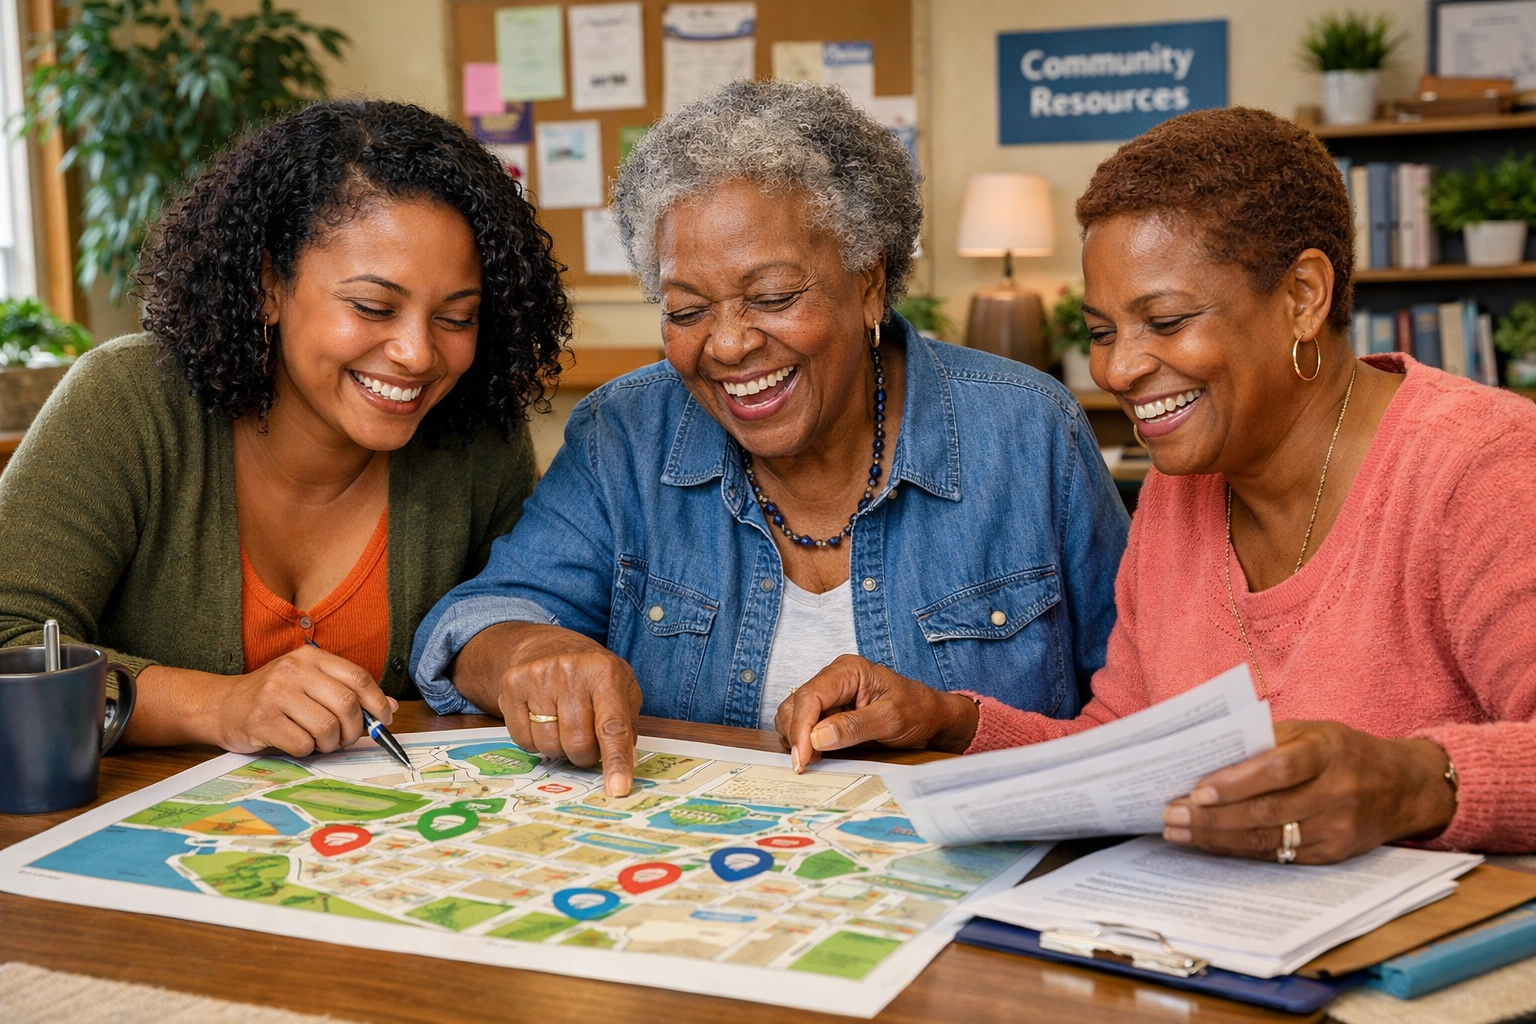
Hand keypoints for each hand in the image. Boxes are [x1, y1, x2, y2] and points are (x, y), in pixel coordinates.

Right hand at [207, 646, 396, 756]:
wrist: (222, 705)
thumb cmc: (274, 696)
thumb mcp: (310, 683)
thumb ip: (347, 691)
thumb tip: (390, 708)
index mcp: (310, 657)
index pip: (358, 677)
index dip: (377, 702)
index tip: (383, 720)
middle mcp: (293, 670)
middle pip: (346, 704)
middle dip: (354, 729)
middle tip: (346, 739)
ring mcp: (275, 693)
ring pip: (327, 727)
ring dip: (331, 743)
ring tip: (322, 742)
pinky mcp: (262, 719)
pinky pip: (303, 744)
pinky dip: (308, 751)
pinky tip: (299, 744)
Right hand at [462, 623, 641, 796]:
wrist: (546, 645)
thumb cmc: (591, 674)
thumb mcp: (621, 688)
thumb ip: (626, 725)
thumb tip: (624, 764)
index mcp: (605, 672)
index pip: (612, 726)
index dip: (615, 761)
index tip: (618, 788)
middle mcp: (571, 671)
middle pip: (578, 743)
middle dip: (584, 754)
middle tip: (586, 740)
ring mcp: (538, 677)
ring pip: (549, 745)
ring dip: (559, 748)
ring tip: (562, 723)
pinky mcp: (512, 685)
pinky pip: (524, 740)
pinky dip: (535, 741)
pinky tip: (542, 718)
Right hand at [775, 654, 979, 772]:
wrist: (931, 717)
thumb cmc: (917, 711)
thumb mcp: (891, 719)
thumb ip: (854, 726)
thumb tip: (817, 737)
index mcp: (848, 671)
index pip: (811, 696)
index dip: (801, 728)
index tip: (802, 758)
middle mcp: (833, 679)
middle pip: (796, 705)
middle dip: (796, 735)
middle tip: (806, 765)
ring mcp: (829, 695)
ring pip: (793, 714)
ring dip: (796, 738)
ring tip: (812, 760)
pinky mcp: (827, 711)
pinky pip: (801, 724)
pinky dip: (802, 740)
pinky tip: (815, 754)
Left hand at [1161, 720, 1456, 863]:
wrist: (1405, 786)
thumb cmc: (1343, 750)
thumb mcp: (1311, 730)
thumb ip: (1265, 740)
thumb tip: (1207, 755)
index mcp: (1328, 753)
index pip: (1277, 770)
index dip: (1235, 782)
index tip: (1197, 790)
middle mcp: (1337, 793)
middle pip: (1266, 811)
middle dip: (1212, 817)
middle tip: (1172, 815)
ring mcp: (1337, 829)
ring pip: (1268, 840)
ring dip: (1217, 838)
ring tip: (1179, 833)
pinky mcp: (1333, 854)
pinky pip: (1279, 856)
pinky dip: (1240, 851)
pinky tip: (1211, 844)